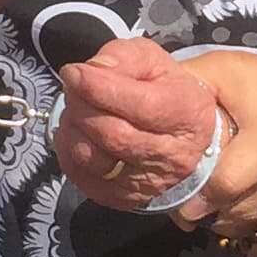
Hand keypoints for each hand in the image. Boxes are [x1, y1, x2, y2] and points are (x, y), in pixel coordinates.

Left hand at [54, 38, 216, 206]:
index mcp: (188, 113)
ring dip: (72, 129)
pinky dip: (68, 153)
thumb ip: (123, 57)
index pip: (142, 106)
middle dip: (82, 107)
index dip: (100, 88)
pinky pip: (83, 179)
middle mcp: (174, 154)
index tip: (73, 73)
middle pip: (114, 134)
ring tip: (75, 110)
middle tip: (72, 89)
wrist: (182, 134)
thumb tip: (94, 70)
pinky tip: (74, 133)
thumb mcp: (151, 60)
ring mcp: (150, 182)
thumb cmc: (164, 91)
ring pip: (95, 159)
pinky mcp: (125, 199)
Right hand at [56, 43, 256, 216]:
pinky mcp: (230, 106)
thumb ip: (225, 178)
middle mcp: (204, 75)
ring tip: (124, 164)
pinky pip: (188, 122)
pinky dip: (175, 140)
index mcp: (206, 73)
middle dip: (127, 122)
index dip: (116, 99)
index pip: (146, 81)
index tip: (90, 120)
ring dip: (152, 135)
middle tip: (98, 150)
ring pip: (169, 113)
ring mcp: (216, 89)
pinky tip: (165, 166)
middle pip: (151, 97)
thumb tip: (184, 213)